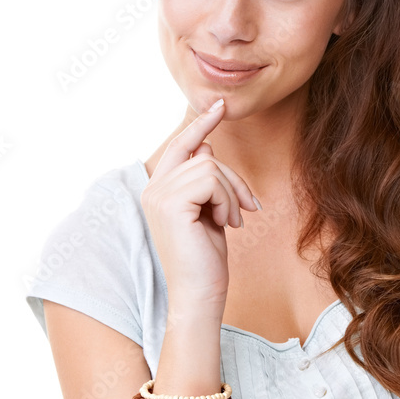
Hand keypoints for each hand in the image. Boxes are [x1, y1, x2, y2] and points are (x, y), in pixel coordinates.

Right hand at [140, 99, 259, 308]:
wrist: (200, 293)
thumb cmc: (206, 259)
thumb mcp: (208, 211)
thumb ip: (204, 180)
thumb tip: (207, 147)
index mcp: (158, 190)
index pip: (181, 146)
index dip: (201, 124)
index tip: (221, 105)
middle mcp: (152, 189)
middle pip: (204, 156)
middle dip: (233, 180)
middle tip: (247, 209)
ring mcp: (158, 195)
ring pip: (212, 168)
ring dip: (232, 195)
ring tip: (231, 222)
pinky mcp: (171, 204)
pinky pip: (212, 181)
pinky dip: (228, 201)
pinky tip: (226, 224)